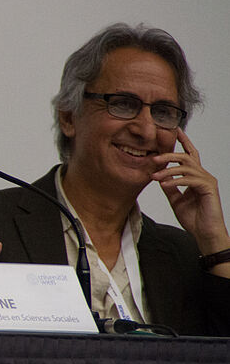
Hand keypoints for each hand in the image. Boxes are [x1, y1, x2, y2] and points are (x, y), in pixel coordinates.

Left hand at [152, 128, 229, 253]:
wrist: (205, 233)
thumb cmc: (194, 218)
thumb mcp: (176, 200)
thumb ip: (169, 187)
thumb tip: (159, 176)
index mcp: (195, 176)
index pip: (190, 154)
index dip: (183, 141)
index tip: (174, 130)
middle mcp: (203, 175)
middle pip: (187, 156)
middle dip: (169, 155)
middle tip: (154, 158)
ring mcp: (207, 181)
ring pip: (187, 166)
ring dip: (168, 170)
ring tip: (154, 176)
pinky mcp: (208, 188)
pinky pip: (190, 179)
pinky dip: (175, 180)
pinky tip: (164, 184)